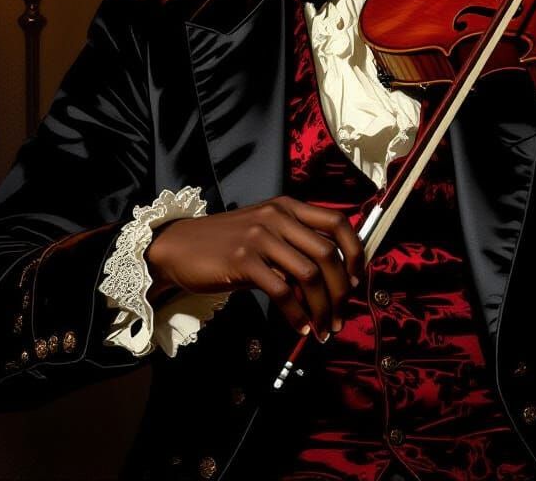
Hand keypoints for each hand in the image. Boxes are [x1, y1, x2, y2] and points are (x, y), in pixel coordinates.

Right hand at [145, 195, 364, 341]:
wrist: (179, 247)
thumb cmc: (227, 243)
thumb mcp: (266, 232)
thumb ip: (295, 246)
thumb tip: (332, 280)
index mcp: (289, 207)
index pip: (338, 223)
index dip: (355, 252)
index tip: (356, 281)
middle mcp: (278, 216)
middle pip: (328, 253)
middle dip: (341, 291)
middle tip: (340, 317)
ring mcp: (260, 236)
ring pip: (309, 274)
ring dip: (322, 308)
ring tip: (323, 329)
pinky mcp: (243, 260)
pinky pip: (281, 291)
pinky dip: (296, 314)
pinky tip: (299, 327)